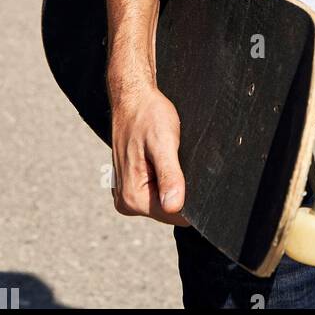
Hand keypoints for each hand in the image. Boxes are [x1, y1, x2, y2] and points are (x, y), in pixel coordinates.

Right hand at [110, 84, 189, 226]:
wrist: (133, 99)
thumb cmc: (148, 116)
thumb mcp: (164, 143)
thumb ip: (169, 176)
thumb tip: (175, 207)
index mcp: (132, 197)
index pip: (174, 215)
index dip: (188, 196)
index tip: (188, 171)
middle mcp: (126, 202)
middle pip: (168, 209)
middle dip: (179, 187)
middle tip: (177, 158)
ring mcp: (127, 194)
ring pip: (164, 200)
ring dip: (172, 181)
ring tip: (169, 156)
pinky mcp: (131, 185)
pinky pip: (157, 191)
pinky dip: (165, 177)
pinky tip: (163, 159)